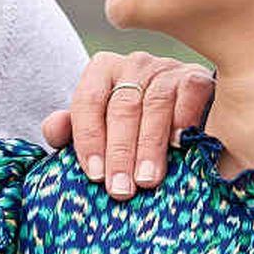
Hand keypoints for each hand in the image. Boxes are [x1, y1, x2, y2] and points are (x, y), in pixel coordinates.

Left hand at [39, 52, 213, 198]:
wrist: (190, 115)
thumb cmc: (135, 127)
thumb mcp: (101, 128)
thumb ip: (74, 130)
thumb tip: (54, 130)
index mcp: (103, 70)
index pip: (88, 101)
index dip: (89, 140)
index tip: (94, 175)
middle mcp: (134, 63)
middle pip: (122, 107)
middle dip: (119, 152)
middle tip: (120, 190)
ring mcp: (168, 68)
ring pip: (154, 105)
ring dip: (149, 146)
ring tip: (147, 180)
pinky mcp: (199, 76)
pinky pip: (190, 94)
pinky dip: (183, 119)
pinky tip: (179, 145)